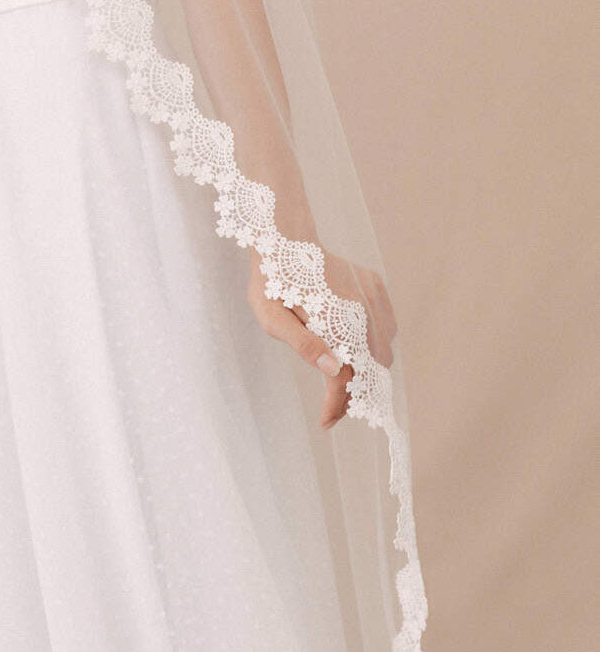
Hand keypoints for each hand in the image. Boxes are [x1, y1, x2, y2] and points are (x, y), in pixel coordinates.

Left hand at [245, 247, 397, 429]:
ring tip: (344, 376)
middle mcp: (360, 310)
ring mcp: (371, 296)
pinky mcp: (375, 285)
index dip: (337, 405)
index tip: (326, 421)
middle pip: (370, 369)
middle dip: (354, 391)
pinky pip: (387, 324)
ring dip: (368, 368)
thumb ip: (302, 343)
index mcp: (335, 321)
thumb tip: (332, 369)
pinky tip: (356, 343)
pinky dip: (376, 341)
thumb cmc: (272, 279)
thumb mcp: (272, 316)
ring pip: (383, 349)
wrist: (284, 236)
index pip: (344, 377)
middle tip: (334, 403)